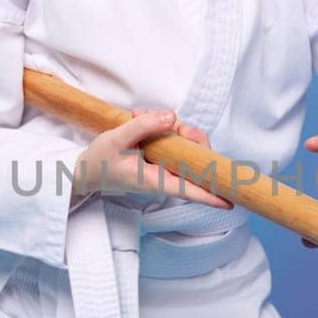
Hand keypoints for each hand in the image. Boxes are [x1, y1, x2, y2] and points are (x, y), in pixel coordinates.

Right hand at [73, 108, 232, 209]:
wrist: (85, 169)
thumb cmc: (100, 160)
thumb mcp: (117, 140)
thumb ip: (144, 127)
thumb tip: (172, 118)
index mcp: (155, 180)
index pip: (189, 190)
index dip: (212, 196)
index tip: (232, 201)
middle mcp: (164, 177)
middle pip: (195, 160)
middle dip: (191, 137)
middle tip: (168, 122)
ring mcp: (164, 168)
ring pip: (186, 148)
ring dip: (172, 127)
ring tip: (139, 116)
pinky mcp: (161, 159)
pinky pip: (174, 143)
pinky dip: (163, 128)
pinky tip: (142, 119)